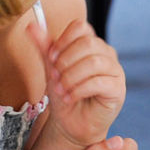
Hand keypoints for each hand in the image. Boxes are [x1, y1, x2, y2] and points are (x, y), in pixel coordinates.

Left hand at [28, 19, 125, 148]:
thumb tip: (32, 25)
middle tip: (54, 76)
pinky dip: (79, 90)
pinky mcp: (117, 89)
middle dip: (66, 60)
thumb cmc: (64, 93)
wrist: (71, 123)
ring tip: (61, 90)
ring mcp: (115, 70)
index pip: (81, 27)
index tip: (51, 57)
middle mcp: (106, 54)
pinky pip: (99, 82)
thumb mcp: (51, 68)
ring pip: (94, 62)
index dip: (63, 40)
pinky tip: (70, 97)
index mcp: (91, 44)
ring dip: (71, 77)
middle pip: (88, 43)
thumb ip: (44, 47)